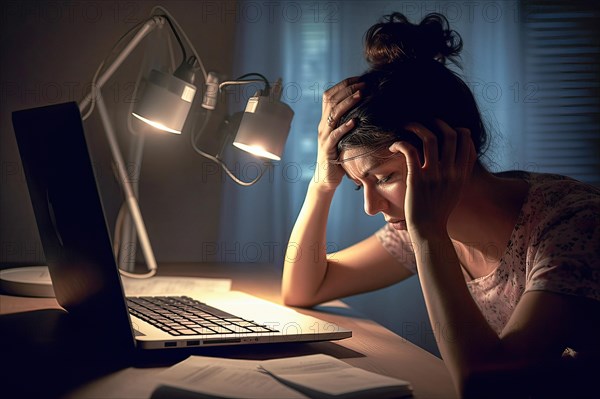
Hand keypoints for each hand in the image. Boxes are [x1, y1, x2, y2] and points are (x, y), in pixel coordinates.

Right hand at [313, 77, 363, 191]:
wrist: (326, 177)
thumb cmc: (338, 156)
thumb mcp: (342, 136)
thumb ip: (347, 122)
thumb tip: (365, 108)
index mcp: (325, 120)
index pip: (329, 96)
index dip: (342, 85)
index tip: (358, 79)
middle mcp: (322, 126)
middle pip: (331, 101)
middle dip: (347, 90)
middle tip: (363, 84)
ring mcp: (324, 137)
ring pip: (333, 115)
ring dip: (347, 103)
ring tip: (360, 95)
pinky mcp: (328, 149)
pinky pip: (335, 135)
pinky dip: (344, 127)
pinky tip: (354, 121)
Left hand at [389, 119, 475, 235]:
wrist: (429, 231)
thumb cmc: (438, 212)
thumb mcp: (455, 191)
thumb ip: (458, 174)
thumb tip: (457, 159)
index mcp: (461, 174)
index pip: (466, 142)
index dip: (456, 129)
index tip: (444, 129)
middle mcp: (450, 172)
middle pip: (450, 135)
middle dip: (437, 123)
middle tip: (424, 122)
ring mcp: (434, 175)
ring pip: (430, 139)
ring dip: (417, 127)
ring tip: (407, 126)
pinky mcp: (416, 179)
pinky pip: (410, 151)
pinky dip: (400, 143)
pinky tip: (393, 146)